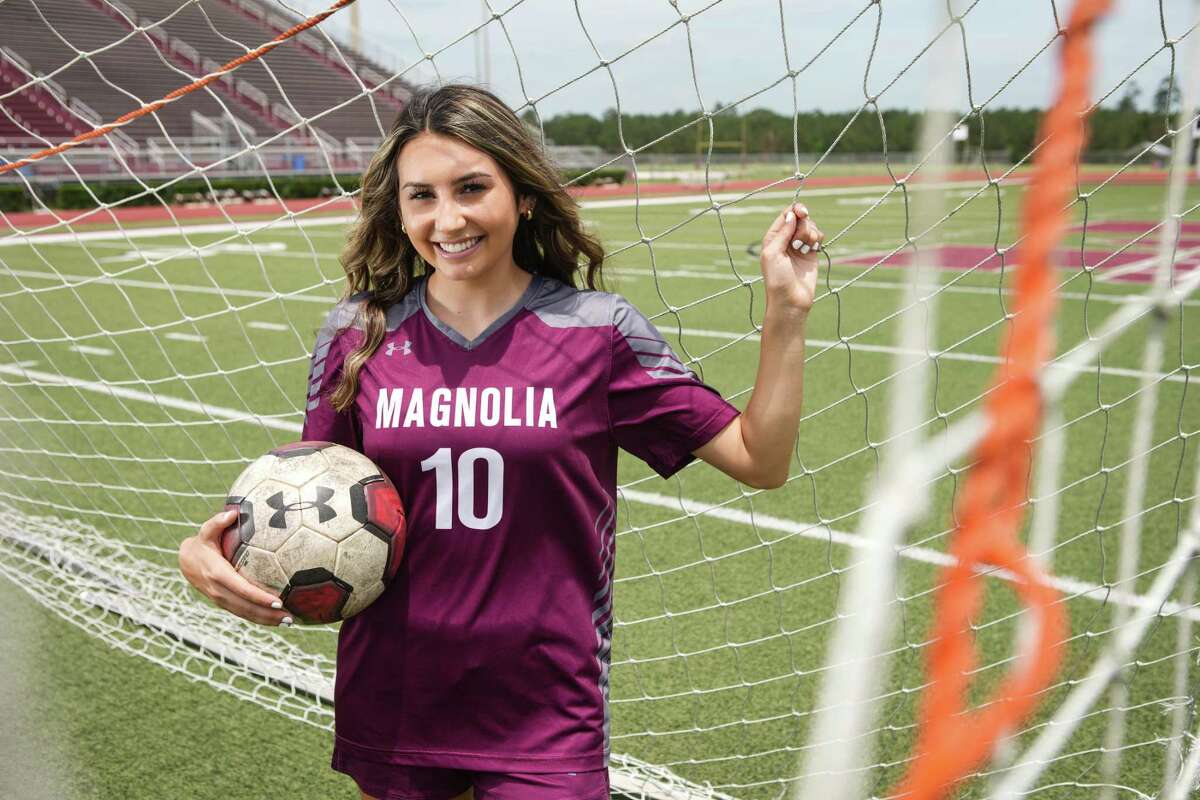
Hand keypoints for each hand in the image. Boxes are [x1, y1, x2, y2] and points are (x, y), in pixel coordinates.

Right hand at [178, 508, 291, 626]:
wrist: (185, 561)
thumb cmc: (202, 542)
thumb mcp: (206, 531)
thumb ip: (217, 522)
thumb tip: (232, 513)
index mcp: (217, 574)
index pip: (242, 589)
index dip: (259, 597)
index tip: (278, 601)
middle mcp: (218, 590)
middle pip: (246, 607)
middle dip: (267, 614)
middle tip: (290, 617)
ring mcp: (220, 599)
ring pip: (245, 613)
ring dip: (266, 620)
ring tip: (289, 622)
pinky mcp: (223, 603)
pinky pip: (242, 613)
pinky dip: (258, 618)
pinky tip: (276, 620)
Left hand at [760, 202, 822, 312]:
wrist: (791, 300)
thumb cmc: (777, 279)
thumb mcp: (773, 253)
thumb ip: (782, 233)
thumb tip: (792, 215)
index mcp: (773, 238)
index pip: (786, 215)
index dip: (795, 210)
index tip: (803, 213)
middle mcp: (786, 240)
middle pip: (800, 219)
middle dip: (803, 226)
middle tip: (798, 243)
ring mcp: (799, 246)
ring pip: (810, 226)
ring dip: (810, 234)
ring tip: (805, 249)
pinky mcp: (811, 253)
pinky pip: (818, 236)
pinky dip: (818, 238)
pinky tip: (813, 249)